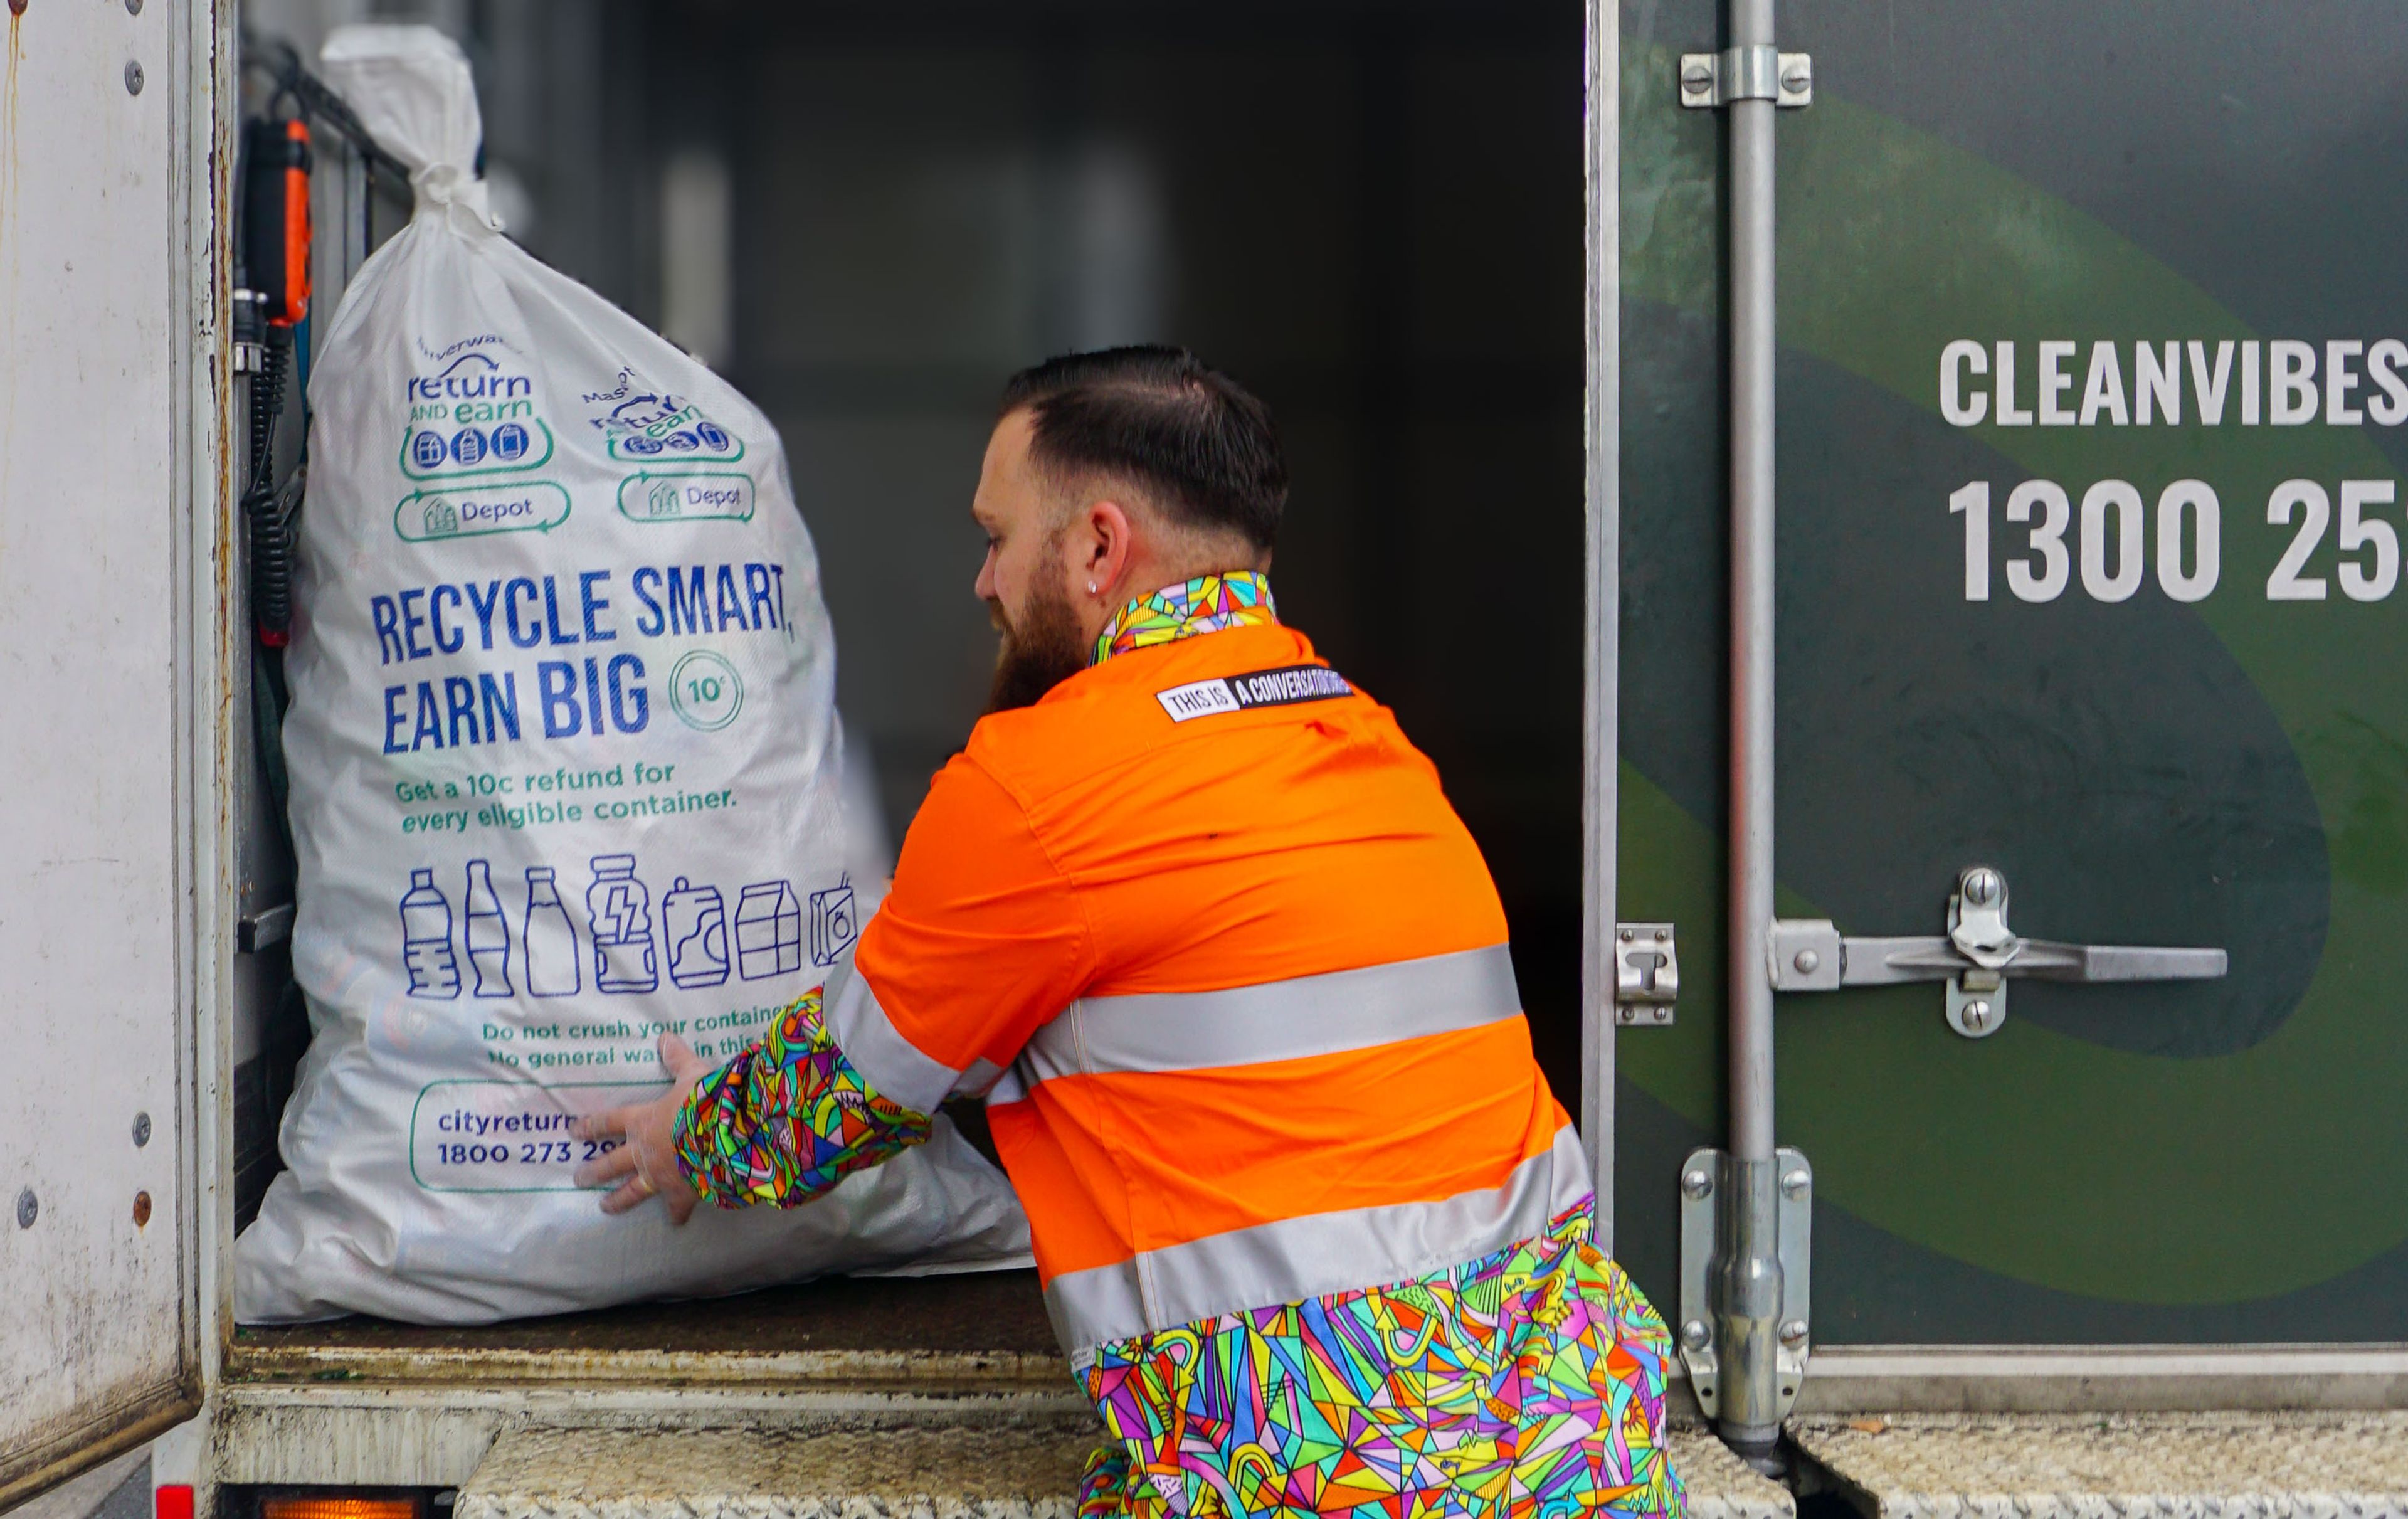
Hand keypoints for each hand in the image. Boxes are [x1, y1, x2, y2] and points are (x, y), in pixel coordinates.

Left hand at [570, 1032, 714, 1222]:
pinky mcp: (681, 1193)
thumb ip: (677, 1059)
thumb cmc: (706, 1102)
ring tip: (604, 1207)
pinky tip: (675, 1223)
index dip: (590, 1126)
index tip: (573, 1132)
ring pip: (632, 1191)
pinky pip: (675, 1207)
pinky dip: (675, 1215)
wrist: (726, 1136)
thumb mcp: (692, 1074)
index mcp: (643, 1120)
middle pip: (611, 1164)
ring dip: (617, 1200)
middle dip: (594, 1171)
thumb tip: (664, 1036)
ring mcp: (659, 1176)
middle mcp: (644, 1151)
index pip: (608, 1122)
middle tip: (578, 1178)